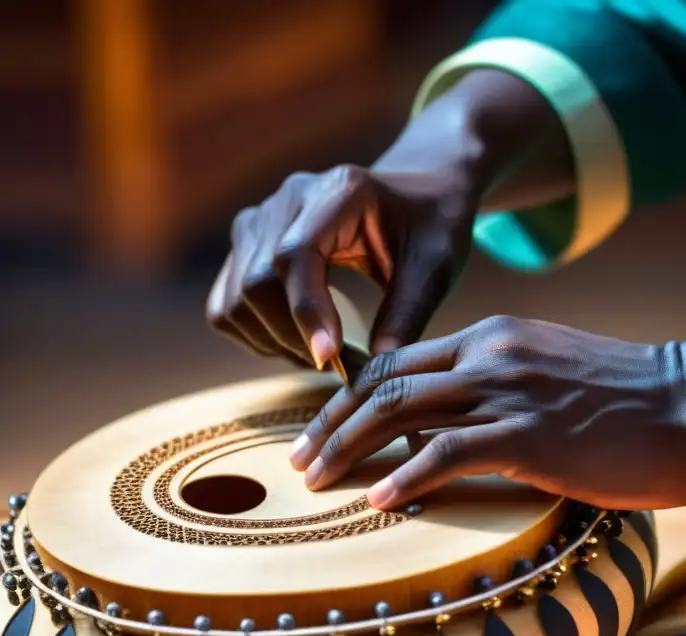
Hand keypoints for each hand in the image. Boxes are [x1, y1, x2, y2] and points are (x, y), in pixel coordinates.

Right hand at [206, 163, 477, 366]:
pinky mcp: (245, 246)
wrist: (418, 194)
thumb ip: (408, 313)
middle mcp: (288, 199)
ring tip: (328, 357)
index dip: (306, 311)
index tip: (331, 359)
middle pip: (257, 282)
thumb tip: (374, 371)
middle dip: (294, 337)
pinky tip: (301, 344)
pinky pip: (226, 306)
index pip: (296, 254)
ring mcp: (259, 220)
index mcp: (339, 191)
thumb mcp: (436, 267)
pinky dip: (256, 336)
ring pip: (235, 300)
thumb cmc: (431, 227)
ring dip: (275, 342)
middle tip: (343, 367)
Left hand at [288, 315, 685, 510]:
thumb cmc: (631, 400)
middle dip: (331, 423)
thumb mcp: (554, 375)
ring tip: (317, 483)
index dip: (351, 396)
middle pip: (383, 383)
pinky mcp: (531, 436)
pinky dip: (405, 478)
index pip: (398, 361)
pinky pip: (447, 454)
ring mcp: (508, 392)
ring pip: (400, 413)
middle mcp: (490, 355)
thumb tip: (457, 428)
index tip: (325, 429)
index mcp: (493, 338)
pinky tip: (379, 502)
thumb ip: (502, 388)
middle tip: (300, 462)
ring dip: (348, 449)